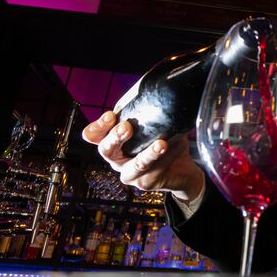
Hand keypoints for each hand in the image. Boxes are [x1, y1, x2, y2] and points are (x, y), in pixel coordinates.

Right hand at [81, 111, 204, 202]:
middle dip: (114, 137)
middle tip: (126, 127)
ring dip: (147, 154)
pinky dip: (162, 159)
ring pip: (132, 165)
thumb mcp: (157, 125)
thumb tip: (162, 93)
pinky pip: (151, 171)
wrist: (182, 169)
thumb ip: (153, 112)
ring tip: (161, 144)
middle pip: (105, 149)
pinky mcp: (144, 183)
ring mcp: (129, 173)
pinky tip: (168, 150)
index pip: (94, 134)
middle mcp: (116, 158)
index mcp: (114, 141)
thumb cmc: (166, 143)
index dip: (98, 126)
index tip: (111, 115)